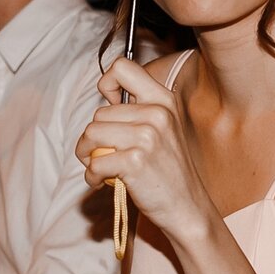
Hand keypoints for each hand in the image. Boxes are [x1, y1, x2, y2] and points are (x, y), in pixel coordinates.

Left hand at [77, 57, 218, 241]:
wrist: (186, 206)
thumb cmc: (169, 170)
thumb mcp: (164, 129)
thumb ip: (139, 109)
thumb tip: (104, 99)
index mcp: (163, 100)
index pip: (122, 67)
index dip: (106, 84)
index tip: (109, 106)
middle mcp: (156, 114)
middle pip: (99, 113)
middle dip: (92, 137)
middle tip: (102, 153)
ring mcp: (147, 137)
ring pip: (91, 134)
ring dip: (87, 155)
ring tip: (100, 167)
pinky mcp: (135, 162)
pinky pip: (95, 162)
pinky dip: (91, 176)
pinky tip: (102, 181)